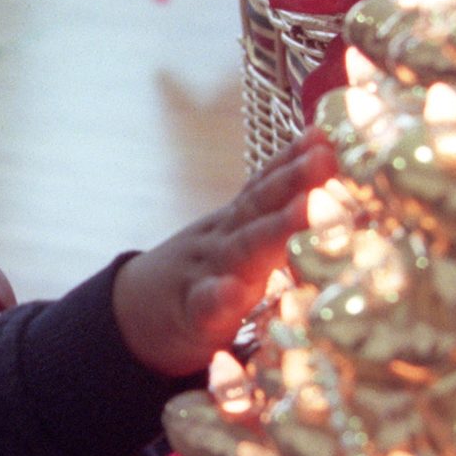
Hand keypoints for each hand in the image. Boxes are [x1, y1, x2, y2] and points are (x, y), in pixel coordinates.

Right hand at [112, 131, 336, 375]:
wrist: (130, 316)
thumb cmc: (202, 281)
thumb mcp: (232, 243)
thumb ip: (267, 218)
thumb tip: (325, 187)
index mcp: (236, 225)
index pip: (264, 186)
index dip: (294, 160)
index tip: (325, 136)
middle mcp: (223, 242)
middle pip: (259, 206)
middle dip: (294, 181)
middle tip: (325, 158)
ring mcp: (205, 276)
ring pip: (242, 249)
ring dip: (275, 227)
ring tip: (306, 206)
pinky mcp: (191, 319)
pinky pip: (205, 306)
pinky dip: (220, 297)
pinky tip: (234, 289)